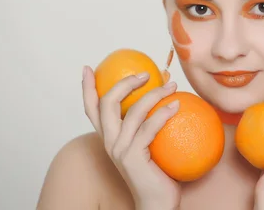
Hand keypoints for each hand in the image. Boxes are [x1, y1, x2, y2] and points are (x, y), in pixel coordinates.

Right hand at [82, 66, 180, 209]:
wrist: (156, 202)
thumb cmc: (157, 172)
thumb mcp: (148, 145)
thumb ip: (147, 125)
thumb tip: (165, 95)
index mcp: (110, 138)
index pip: (91, 109)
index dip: (86, 88)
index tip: (88, 68)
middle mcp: (109, 142)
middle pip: (107, 103)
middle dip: (124, 83)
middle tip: (146, 74)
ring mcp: (119, 149)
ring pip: (133, 111)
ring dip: (154, 94)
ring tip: (172, 86)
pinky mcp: (132, 157)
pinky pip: (149, 128)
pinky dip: (163, 113)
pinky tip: (177, 105)